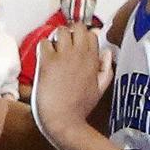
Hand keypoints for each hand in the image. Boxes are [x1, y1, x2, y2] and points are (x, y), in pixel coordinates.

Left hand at [32, 24, 113, 144]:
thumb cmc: (80, 108)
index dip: (83, 37)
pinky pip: (44, 43)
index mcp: (93, 60)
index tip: (77, 44)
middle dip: (70, 32)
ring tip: (53, 51)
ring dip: (56, 38)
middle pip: (76, 26)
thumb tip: (107, 52)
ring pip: (60, 30)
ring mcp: (63, 57)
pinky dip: (43, 49)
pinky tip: (44, 60)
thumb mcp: (100, 89)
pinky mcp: (47, 62)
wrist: (64, 122)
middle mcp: (80, 54)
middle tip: (64, 45)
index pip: (91, 33)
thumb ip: (106, 68)